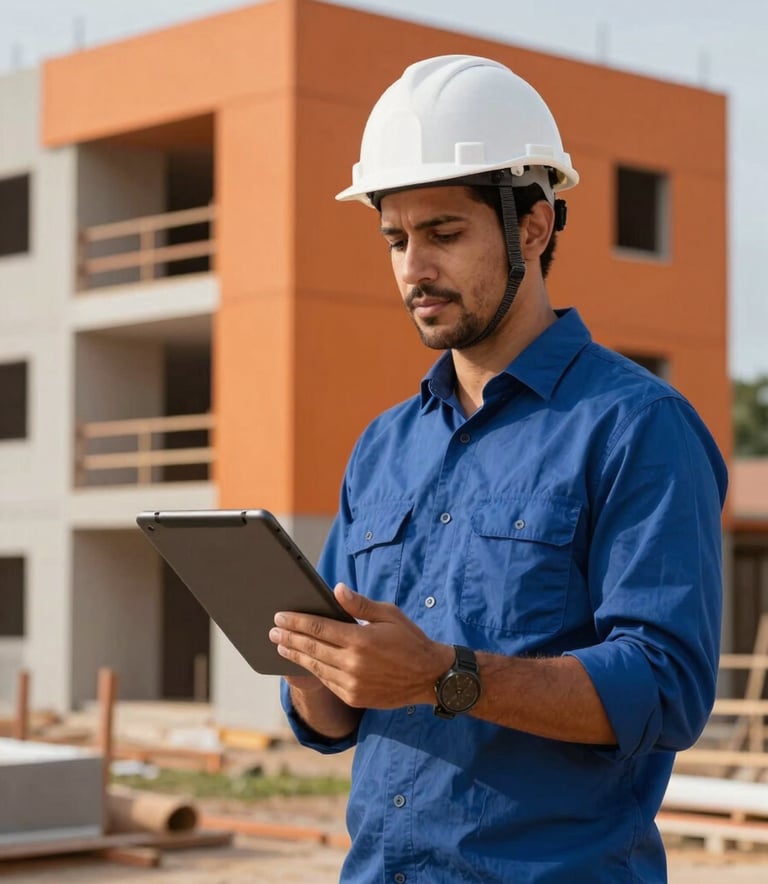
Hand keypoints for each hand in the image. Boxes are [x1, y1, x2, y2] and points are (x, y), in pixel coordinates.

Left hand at [269, 584, 452, 709]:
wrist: (429, 677)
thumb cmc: (410, 640)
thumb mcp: (389, 614)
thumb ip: (360, 604)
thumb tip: (337, 589)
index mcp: (360, 639)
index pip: (318, 628)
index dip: (296, 621)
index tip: (280, 616)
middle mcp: (352, 663)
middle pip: (311, 648)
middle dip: (289, 637)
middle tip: (272, 629)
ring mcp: (352, 683)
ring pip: (315, 667)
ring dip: (295, 655)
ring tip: (281, 645)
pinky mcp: (354, 697)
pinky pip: (326, 682)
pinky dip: (311, 671)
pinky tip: (303, 663)